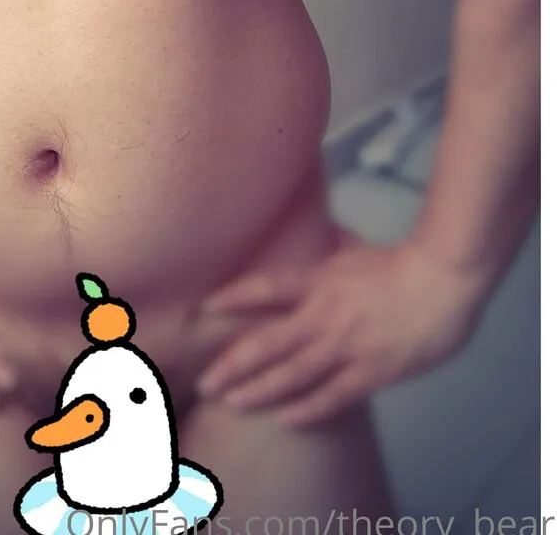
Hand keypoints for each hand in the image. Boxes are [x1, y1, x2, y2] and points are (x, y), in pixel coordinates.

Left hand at [196, 233, 482, 426]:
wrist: (445, 280)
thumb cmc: (399, 262)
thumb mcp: (352, 249)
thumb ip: (326, 247)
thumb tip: (311, 229)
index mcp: (318, 281)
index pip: (265, 289)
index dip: (233, 297)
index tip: (204, 308)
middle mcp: (325, 316)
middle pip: (268, 344)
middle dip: (232, 366)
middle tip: (205, 383)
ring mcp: (348, 346)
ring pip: (293, 376)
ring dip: (258, 391)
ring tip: (230, 402)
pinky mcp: (373, 372)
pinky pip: (333, 397)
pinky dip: (307, 410)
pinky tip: (283, 419)